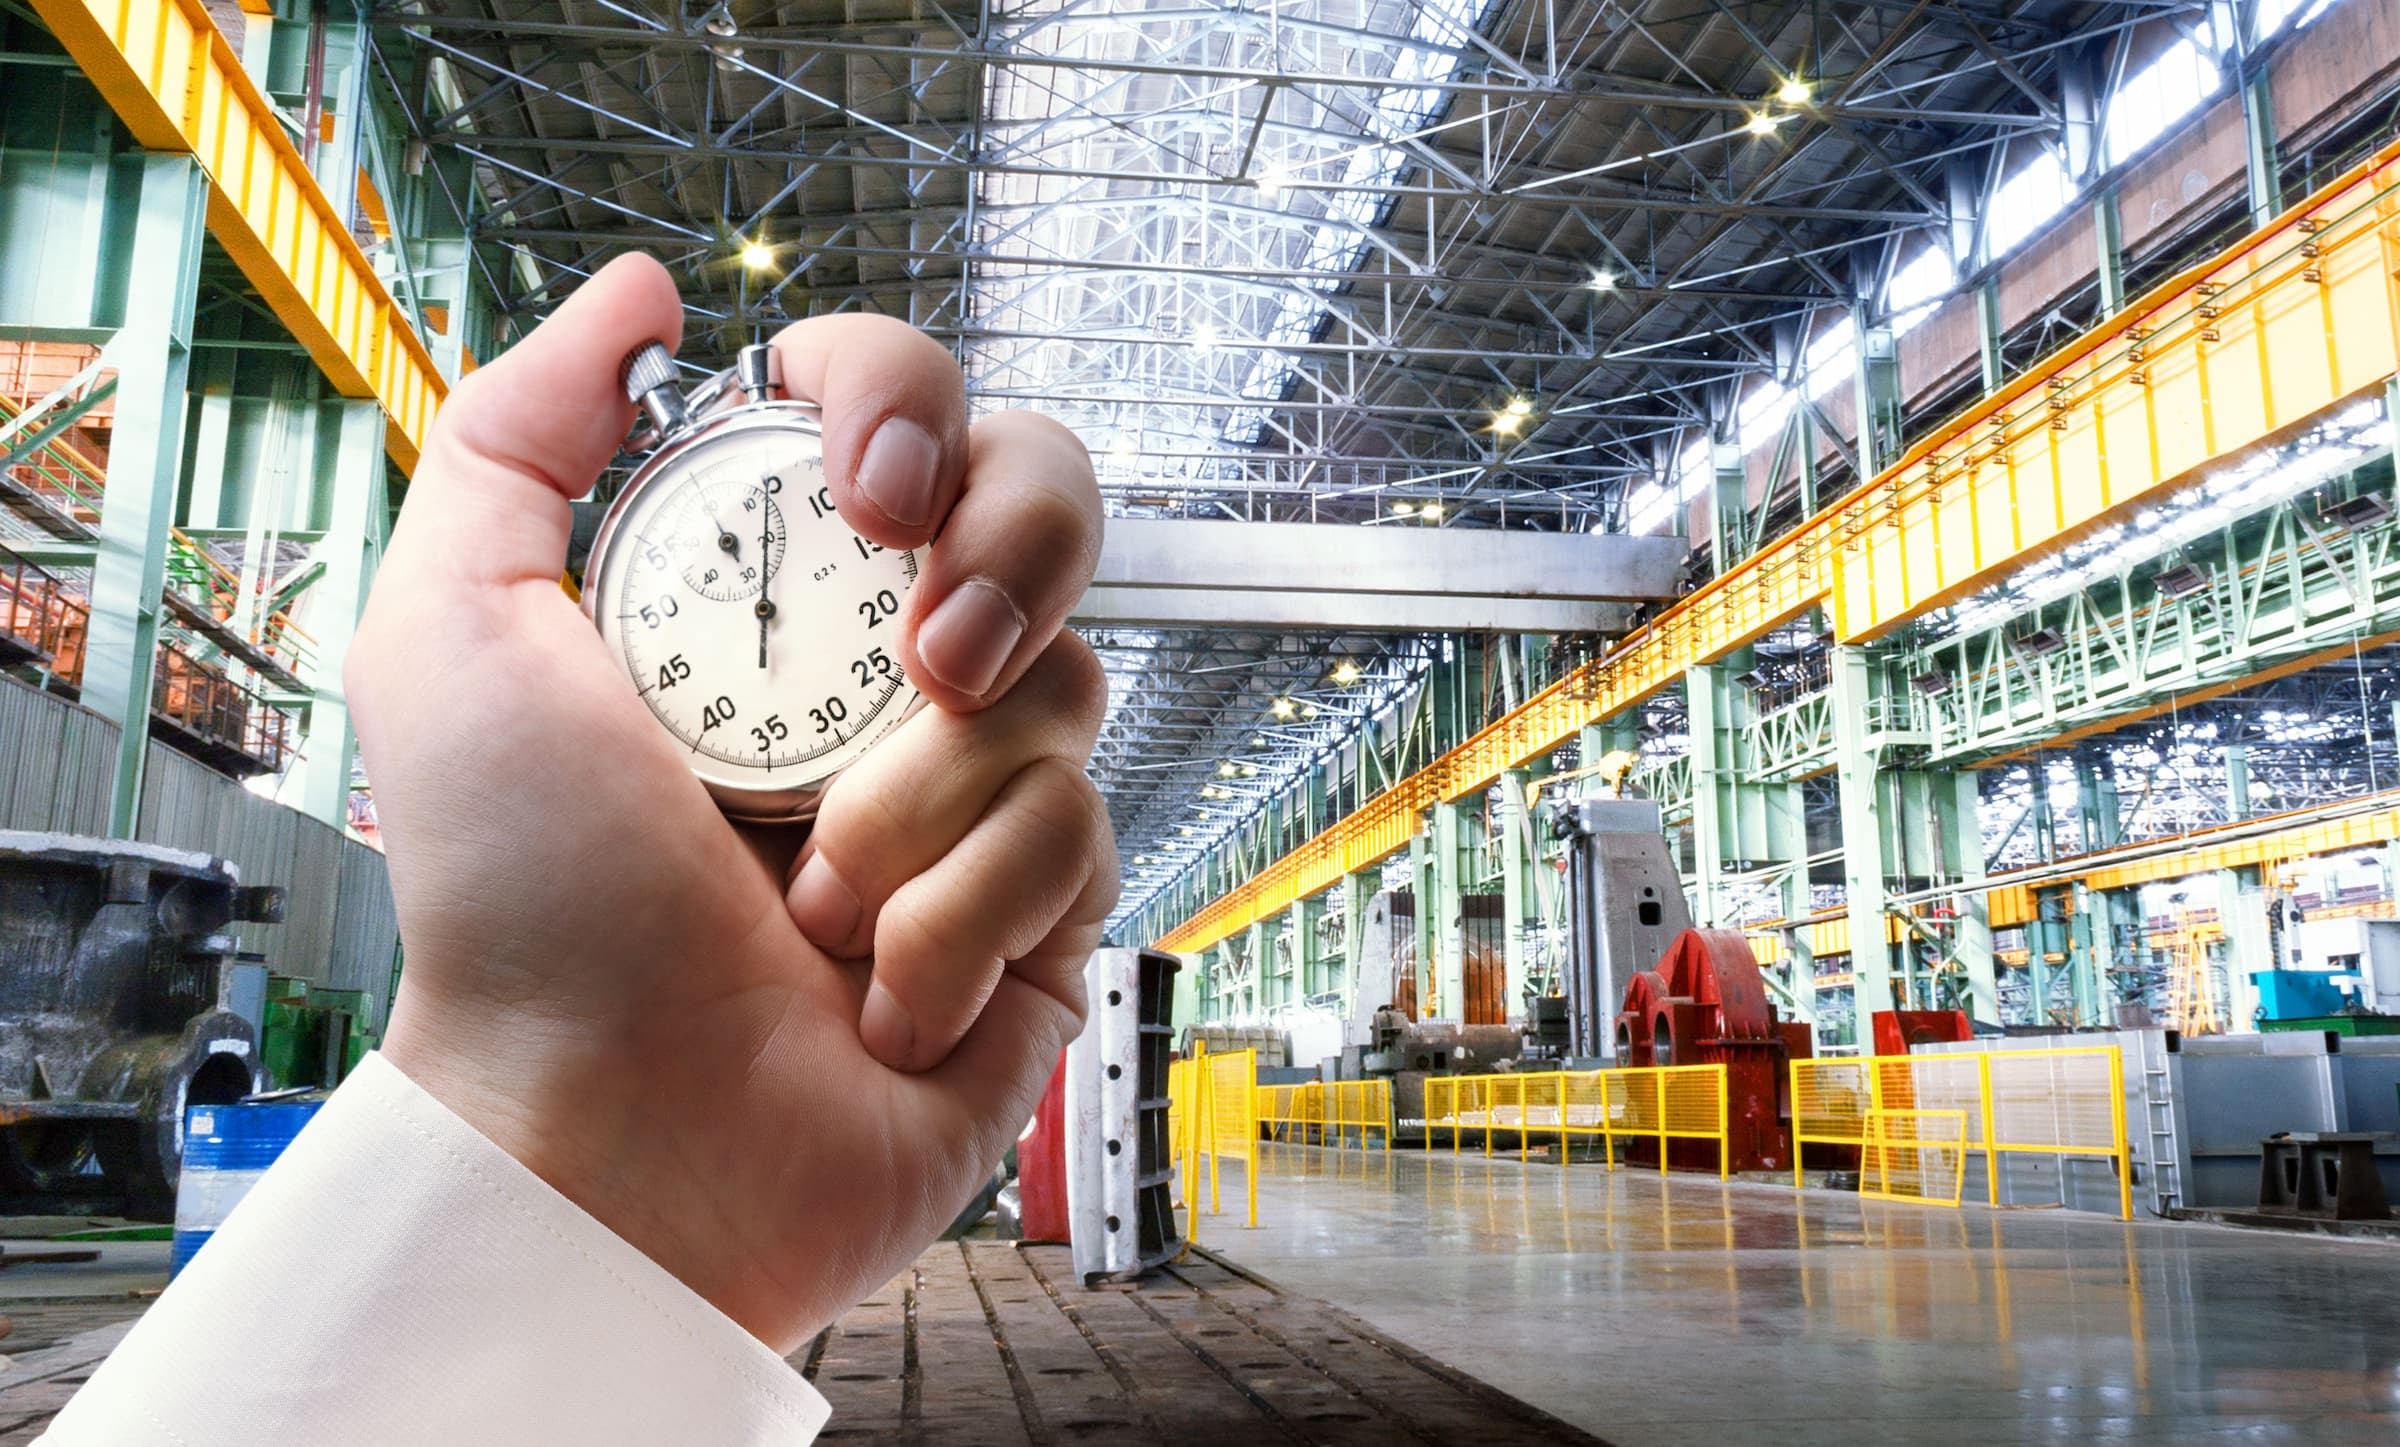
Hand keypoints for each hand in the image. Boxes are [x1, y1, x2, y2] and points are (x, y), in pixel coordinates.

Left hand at [345, 254, 1114, 1349]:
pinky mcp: (1043, 909)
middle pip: (1048, 500)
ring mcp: (972, 787)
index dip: (910, 408)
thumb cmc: (525, 910)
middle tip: (929, 657)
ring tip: (814, 899)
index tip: (866, 495)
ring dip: (922, 800)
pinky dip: (960, 916)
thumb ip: (518, 436)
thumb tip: (642, 295)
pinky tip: (873, 989)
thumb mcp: (457, 637)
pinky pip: (1083, 836)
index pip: (898, 411)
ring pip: (1066, 682)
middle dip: (1012, 553)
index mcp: (763, 589)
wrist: (615, 1133)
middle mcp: (880, 669)